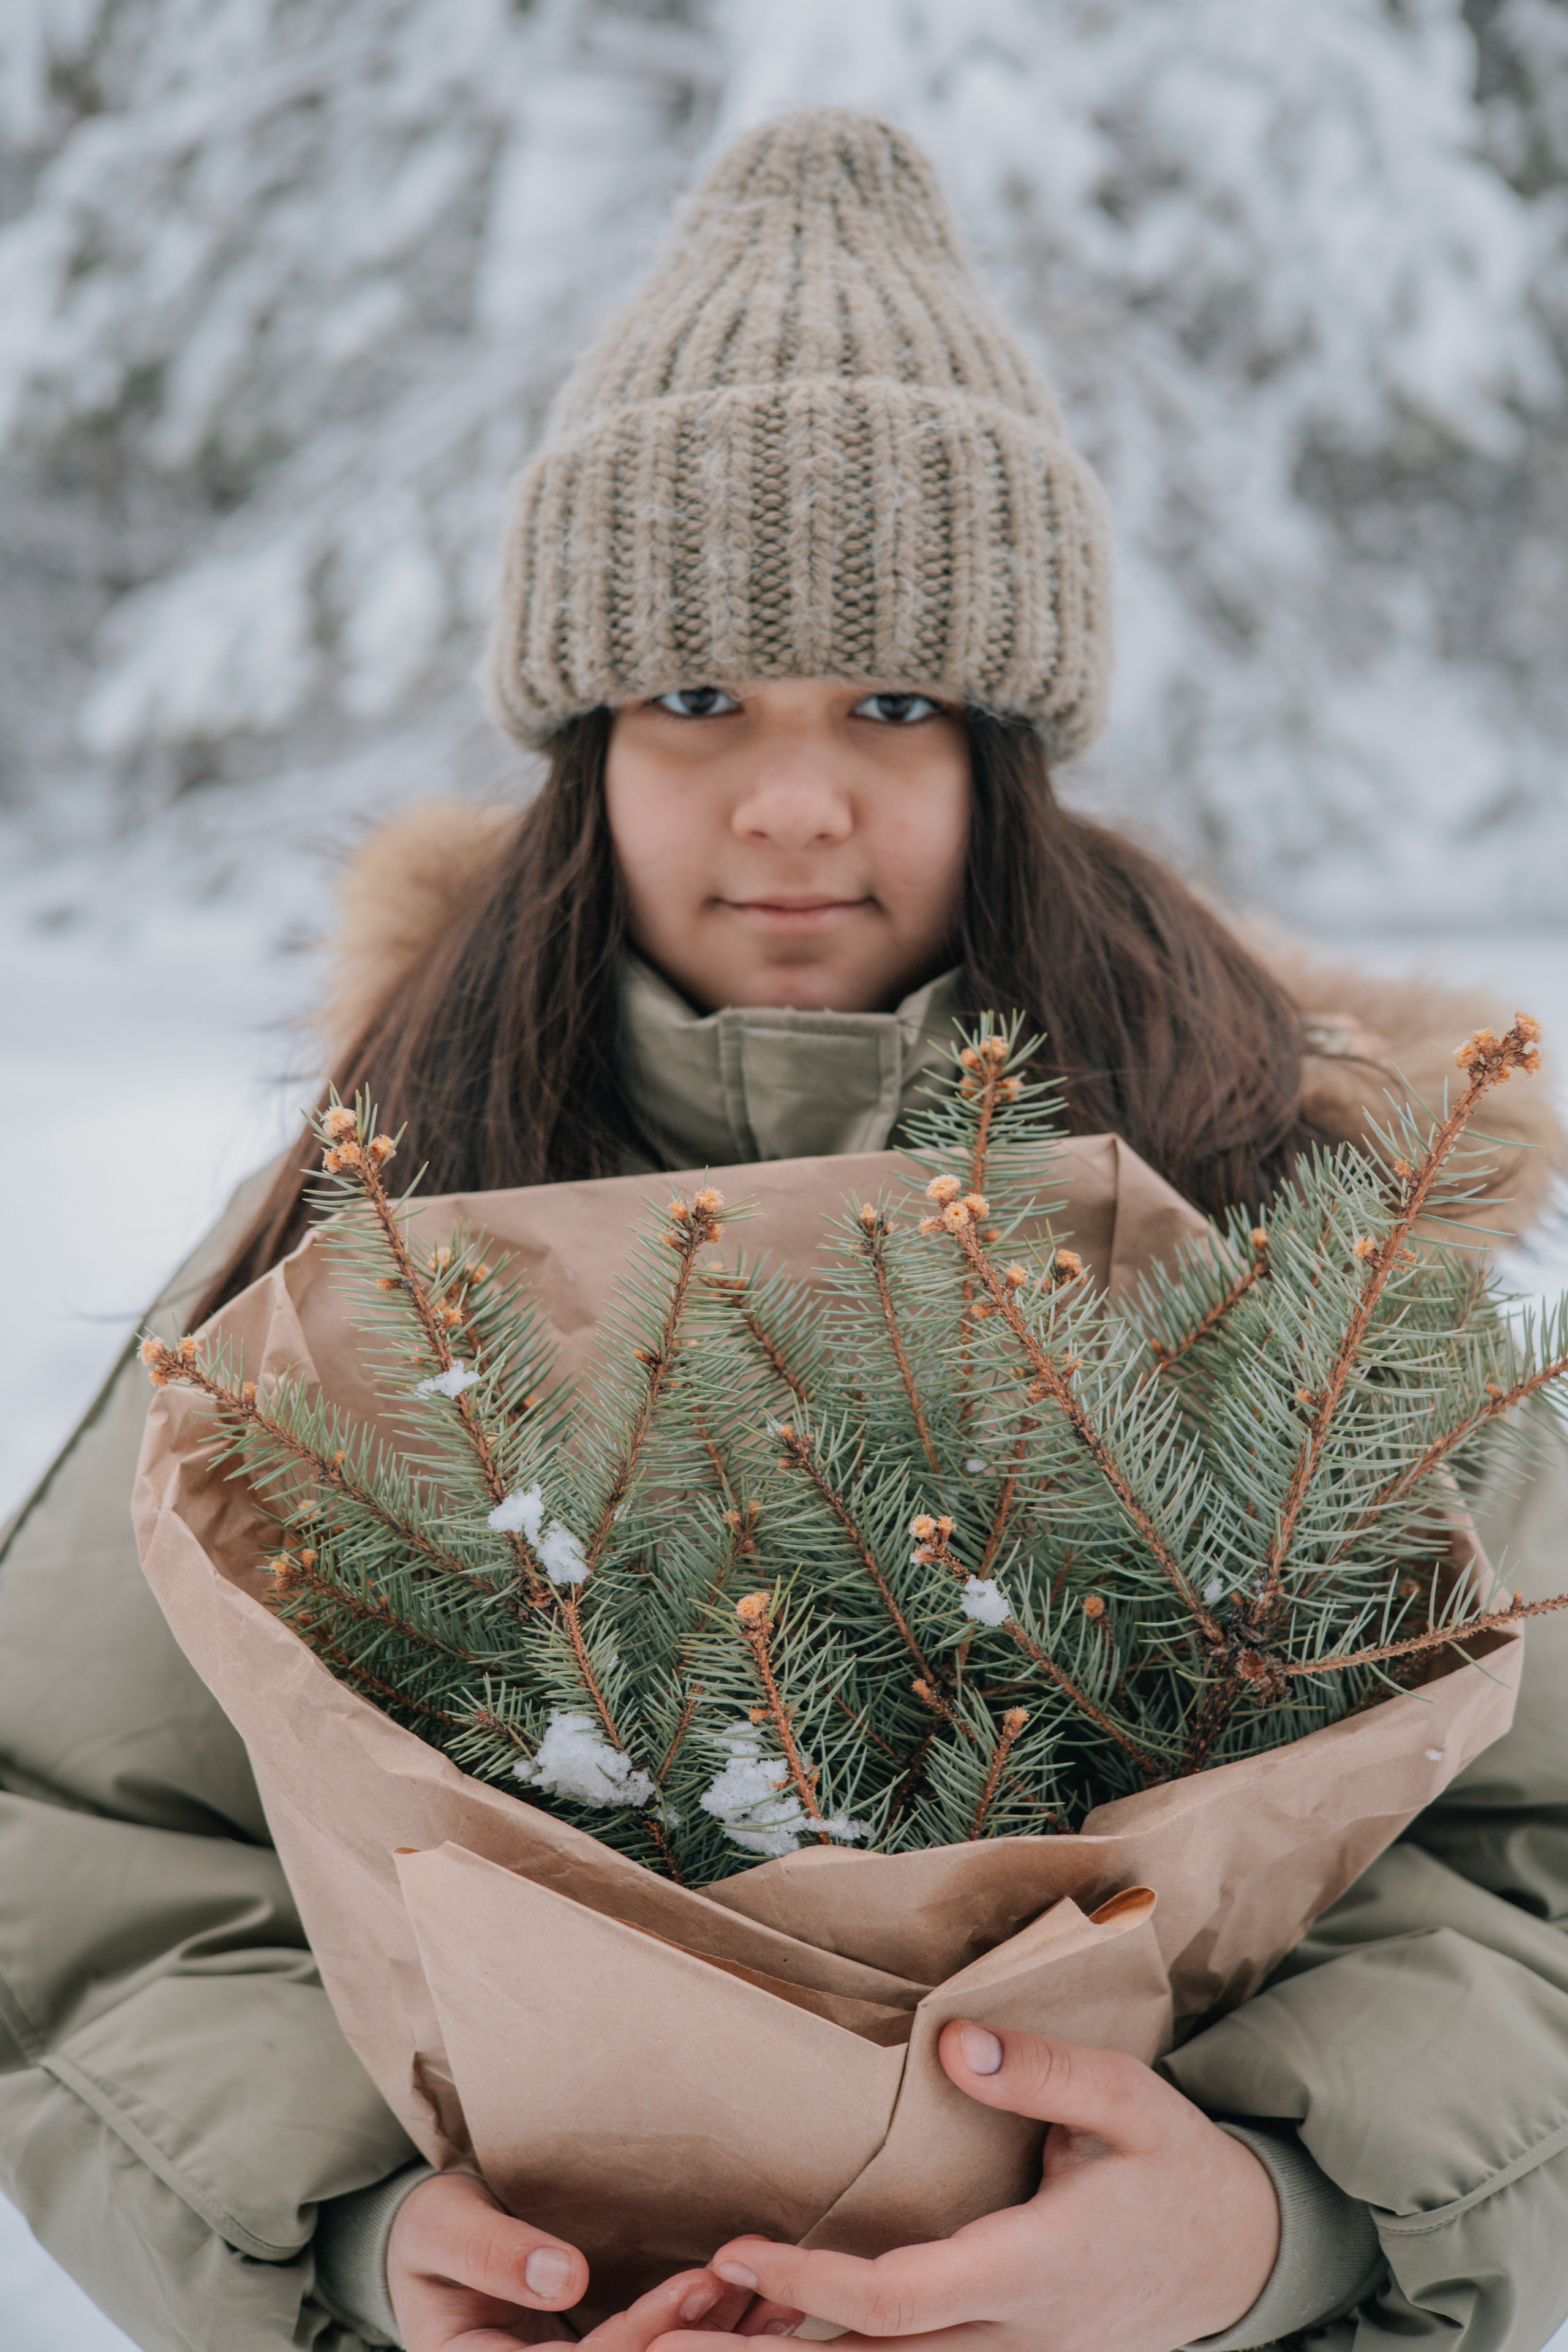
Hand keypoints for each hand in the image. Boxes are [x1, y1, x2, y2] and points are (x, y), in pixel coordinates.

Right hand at [386, 2169, 749, 2351]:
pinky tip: (764, 2309)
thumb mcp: (444, 2228)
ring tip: (782, 2304)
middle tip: (758, 2295)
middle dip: (691, 2343)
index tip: (697, 2286)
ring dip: (717, 2345)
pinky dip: (709, 2334)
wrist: (435, 2243)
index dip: (639, 2334)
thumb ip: (491, 2253)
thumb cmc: (432, 2230)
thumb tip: (563, 2279)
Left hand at [655, 2022, 1281, 2351]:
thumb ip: (1041, 2073)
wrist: (1236, 2258)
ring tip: (693, 2336)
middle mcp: (1010, 2335)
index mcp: (1031, 2268)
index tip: (738, 2252)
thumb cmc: (1175, 2169)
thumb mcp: (1128, 2099)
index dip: (815, 2288)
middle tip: (669, 2334)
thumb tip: (952, 2043)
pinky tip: (772, 2337)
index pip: (903, 2299)